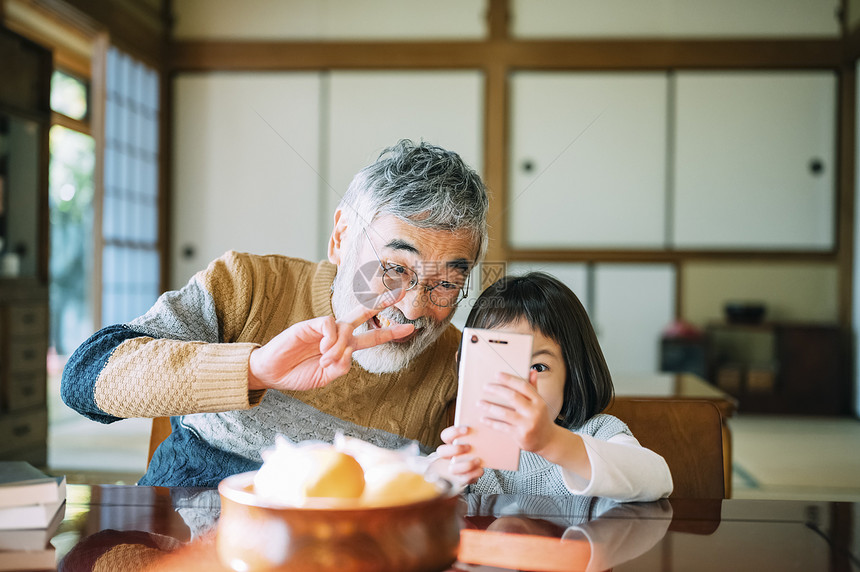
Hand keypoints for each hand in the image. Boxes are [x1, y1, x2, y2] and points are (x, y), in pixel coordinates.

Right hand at [247, 289, 413, 390]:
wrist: (271, 373)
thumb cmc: (298, 374)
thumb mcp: (325, 378)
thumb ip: (341, 368)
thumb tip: (348, 354)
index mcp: (344, 347)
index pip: (372, 337)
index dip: (391, 333)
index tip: (411, 328)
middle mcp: (338, 334)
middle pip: (363, 315)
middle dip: (381, 303)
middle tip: (400, 292)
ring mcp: (324, 328)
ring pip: (345, 327)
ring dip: (340, 346)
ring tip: (326, 359)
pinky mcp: (310, 324)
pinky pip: (329, 325)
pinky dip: (330, 338)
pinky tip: (321, 349)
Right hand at [430, 425, 483, 485]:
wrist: (474, 467)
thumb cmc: (474, 450)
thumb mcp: (472, 441)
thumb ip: (474, 435)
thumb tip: (484, 422)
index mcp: (450, 444)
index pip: (445, 436)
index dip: (454, 432)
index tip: (467, 429)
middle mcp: (449, 456)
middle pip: (441, 452)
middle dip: (455, 449)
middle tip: (469, 446)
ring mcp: (453, 468)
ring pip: (452, 469)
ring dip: (466, 465)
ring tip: (477, 460)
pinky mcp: (461, 479)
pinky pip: (464, 479)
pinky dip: (473, 474)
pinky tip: (481, 469)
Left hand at [479, 371, 556, 453]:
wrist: (548, 441)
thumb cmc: (540, 418)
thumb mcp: (539, 403)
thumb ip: (533, 388)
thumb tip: (531, 371)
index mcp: (539, 401)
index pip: (523, 386)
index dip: (510, 379)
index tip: (497, 375)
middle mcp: (534, 412)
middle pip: (513, 397)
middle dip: (497, 390)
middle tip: (486, 387)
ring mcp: (527, 424)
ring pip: (505, 413)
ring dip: (490, 407)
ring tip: (480, 403)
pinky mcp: (520, 436)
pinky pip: (502, 427)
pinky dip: (491, 423)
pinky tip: (483, 419)